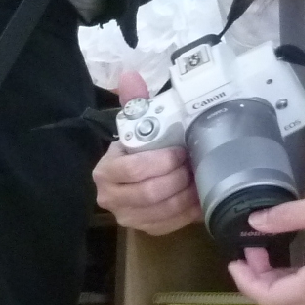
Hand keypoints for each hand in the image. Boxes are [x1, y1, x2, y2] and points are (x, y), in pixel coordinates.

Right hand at [92, 71, 199, 234]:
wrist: (134, 175)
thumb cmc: (138, 148)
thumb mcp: (135, 124)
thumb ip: (134, 102)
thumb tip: (129, 75)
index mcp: (106, 171)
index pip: (133, 170)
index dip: (162, 161)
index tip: (181, 150)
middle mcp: (110, 197)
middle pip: (149, 193)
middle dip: (177, 179)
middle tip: (193, 165)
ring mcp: (126, 217)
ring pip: (160, 212)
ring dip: (185, 196)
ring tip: (198, 179)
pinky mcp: (142, 229)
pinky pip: (168, 225)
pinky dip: (187, 212)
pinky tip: (198, 197)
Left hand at [229, 182, 304, 304]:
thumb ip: (289, 216)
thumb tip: (255, 221)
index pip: (269, 297)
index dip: (245, 282)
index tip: (235, 260)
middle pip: (281, 301)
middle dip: (257, 279)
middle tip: (249, 252)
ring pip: (298, 298)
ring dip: (276, 279)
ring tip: (264, 252)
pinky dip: (296, 278)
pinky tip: (291, 258)